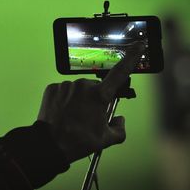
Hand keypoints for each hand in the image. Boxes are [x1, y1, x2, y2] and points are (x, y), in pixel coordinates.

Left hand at [37, 42, 144, 162]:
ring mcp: (66, 85)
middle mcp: (83, 86)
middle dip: (95, 99)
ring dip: (79, 99)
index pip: (120, 72)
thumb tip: (119, 120)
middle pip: (95, 88)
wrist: (50, 145)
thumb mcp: (106, 139)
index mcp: (99, 95)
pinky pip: (64, 91)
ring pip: (78, 90)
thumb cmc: (79, 142)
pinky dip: (65, 100)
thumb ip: (120, 128)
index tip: (139, 45)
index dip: (131, 57)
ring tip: (72, 117)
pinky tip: (62, 112)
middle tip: (88, 117)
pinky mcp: (52, 88)